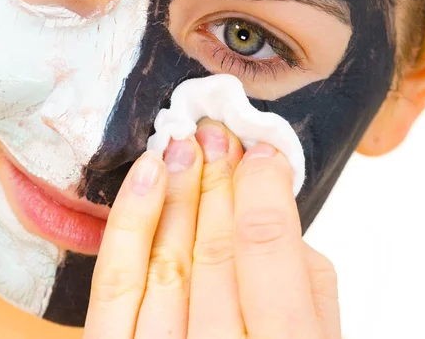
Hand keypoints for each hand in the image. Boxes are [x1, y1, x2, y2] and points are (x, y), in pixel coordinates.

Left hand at [83, 120, 340, 338]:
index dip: (262, 192)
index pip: (267, 256)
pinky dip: (128, 223)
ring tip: (182, 144)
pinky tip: (145, 175)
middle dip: (216, 182)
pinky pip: (113, 284)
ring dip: (175, 192)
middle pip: (214, 252)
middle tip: (215, 135)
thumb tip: (276, 213)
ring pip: (165, 261)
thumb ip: (310, 289)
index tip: (261, 152)